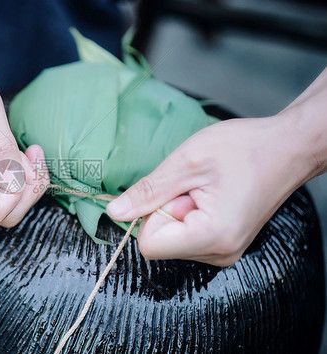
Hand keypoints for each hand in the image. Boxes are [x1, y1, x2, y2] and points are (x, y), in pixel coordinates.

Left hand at [107, 115, 315, 266]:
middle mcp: (219, 253)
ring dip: (178, 210)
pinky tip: (210, 195)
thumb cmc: (244, 148)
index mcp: (211, 236)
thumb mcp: (186, 162)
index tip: (175, 190)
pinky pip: (186, 235)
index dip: (152, 213)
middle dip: (167, 210)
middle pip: (160, 243)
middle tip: (195, 186)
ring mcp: (224, 252)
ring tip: (206, 189)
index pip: (149, 245)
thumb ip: (147, 191)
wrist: (288, 148)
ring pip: (172, 239)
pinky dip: (189, 214)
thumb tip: (114, 212)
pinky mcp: (224, 244)